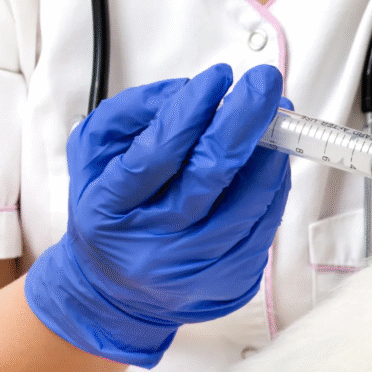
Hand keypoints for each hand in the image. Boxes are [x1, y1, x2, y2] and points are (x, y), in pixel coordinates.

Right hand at [25, 63, 291, 367]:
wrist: (120, 294)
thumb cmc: (110, 214)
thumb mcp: (94, 157)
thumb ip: (131, 114)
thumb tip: (190, 91)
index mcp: (110, 211)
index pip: (156, 155)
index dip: (190, 112)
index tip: (218, 77)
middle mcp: (155, 244)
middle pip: (210, 177)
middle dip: (243, 122)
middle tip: (264, 85)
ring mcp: (197, 268)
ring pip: (249, 203)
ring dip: (270, 153)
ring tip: (277, 116)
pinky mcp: (232, 280)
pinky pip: (266, 225)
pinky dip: (273, 186)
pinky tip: (273, 160)